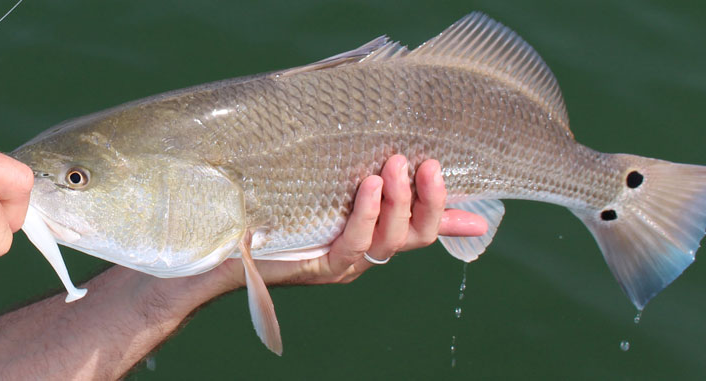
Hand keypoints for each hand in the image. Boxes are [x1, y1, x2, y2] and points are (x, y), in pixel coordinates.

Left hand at [191, 155, 486, 295]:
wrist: (223, 235)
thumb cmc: (277, 200)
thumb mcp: (326, 180)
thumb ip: (363, 167)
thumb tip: (387, 140)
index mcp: (373, 232)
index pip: (425, 230)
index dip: (451, 217)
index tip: (481, 209)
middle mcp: (366, 251)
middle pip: (416, 235)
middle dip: (428, 200)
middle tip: (426, 162)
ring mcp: (345, 260)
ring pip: (390, 241)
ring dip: (398, 202)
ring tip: (392, 166)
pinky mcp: (321, 262)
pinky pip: (354, 242)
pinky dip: (365, 214)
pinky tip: (366, 186)